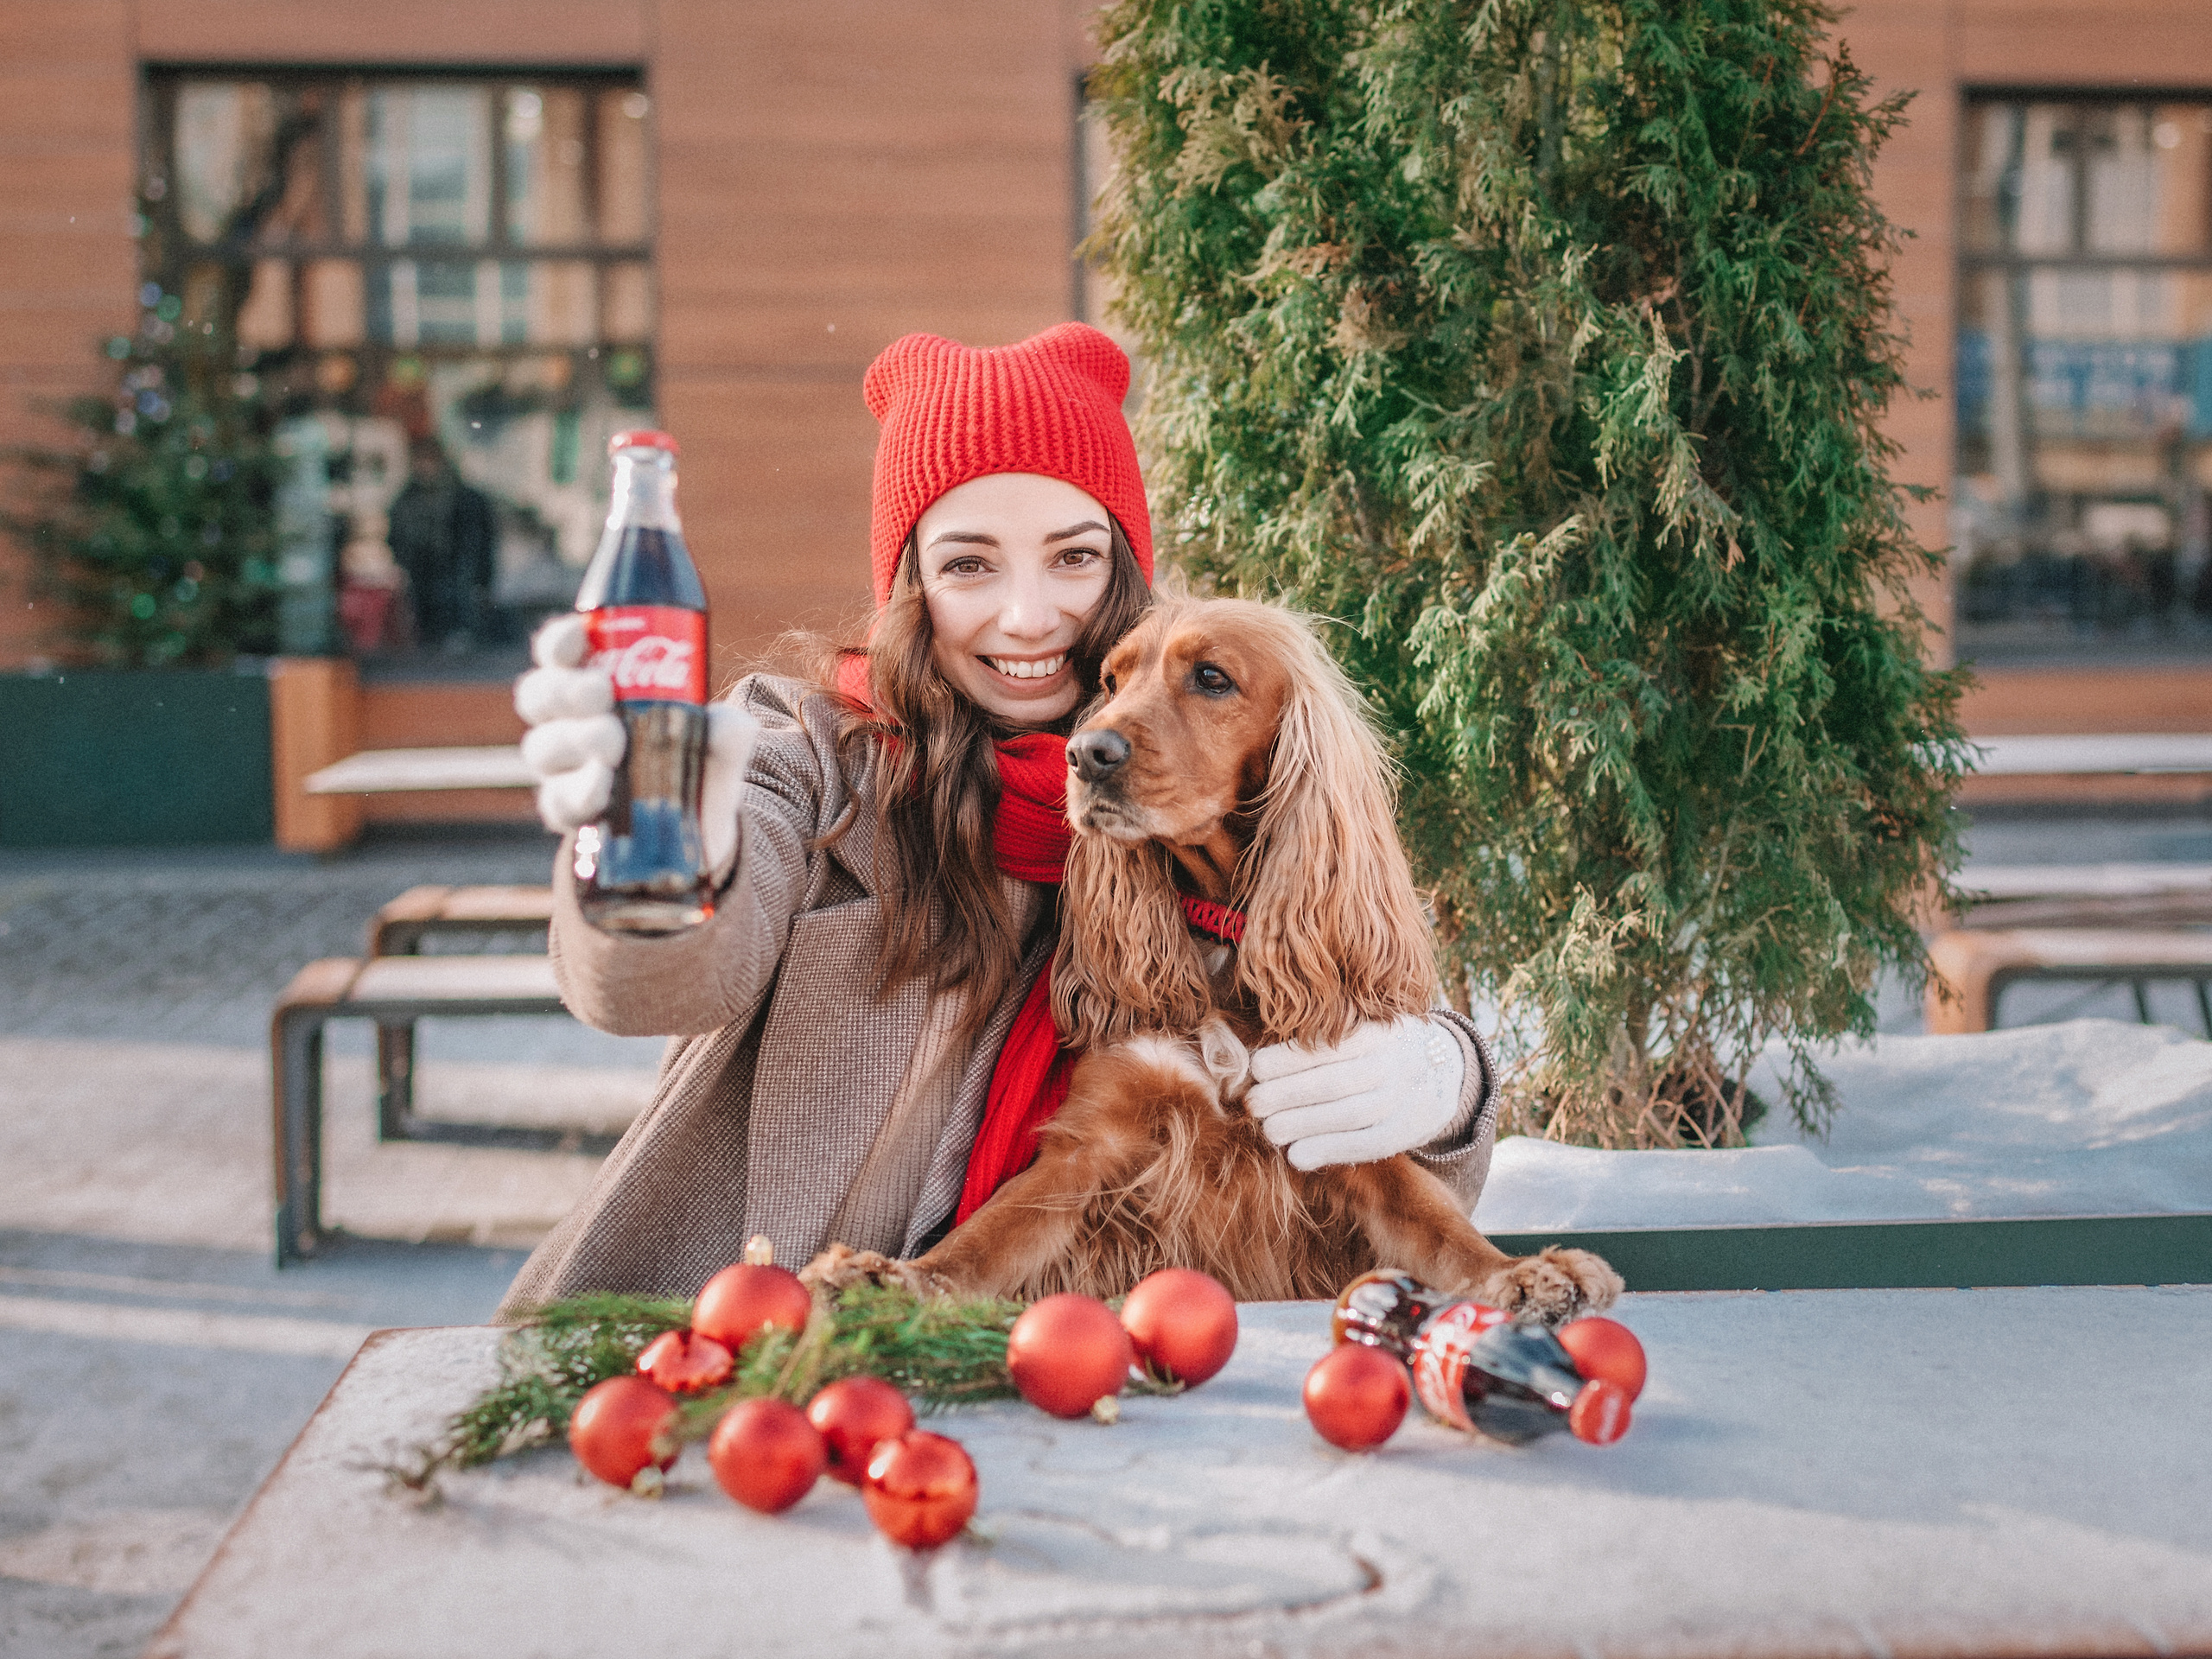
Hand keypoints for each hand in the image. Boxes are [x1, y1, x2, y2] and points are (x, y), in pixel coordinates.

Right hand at [514, 614, 756, 878]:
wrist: (699, 826)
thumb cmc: (696, 762)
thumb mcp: (719, 741)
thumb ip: (727, 729)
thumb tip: (727, 722)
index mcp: (591, 688)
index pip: (559, 655)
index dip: (560, 641)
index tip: (580, 635)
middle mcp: (567, 724)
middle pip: (539, 696)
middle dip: (567, 689)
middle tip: (601, 692)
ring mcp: (562, 770)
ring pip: (542, 747)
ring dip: (574, 738)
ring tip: (612, 741)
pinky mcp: (569, 813)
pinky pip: (557, 801)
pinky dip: (578, 790)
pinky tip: (601, 785)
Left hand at [1244, 1012, 1463, 1170]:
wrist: (1444, 1072)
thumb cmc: (1380, 1048)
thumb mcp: (1364, 1027)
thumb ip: (1324, 1038)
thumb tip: (1261, 1062)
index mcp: (1378, 1032)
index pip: (1329, 1046)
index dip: (1289, 1058)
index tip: (1257, 1068)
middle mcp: (1393, 1064)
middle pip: (1334, 1083)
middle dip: (1287, 1095)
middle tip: (1253, 1103)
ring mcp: (1402, 1100)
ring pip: (1349, 1115)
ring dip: (1302, 1125)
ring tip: (1269, 1130)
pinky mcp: (1404, 1133)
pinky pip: (1365, 1145)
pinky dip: (1328, 1151)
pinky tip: (1297, 1156)